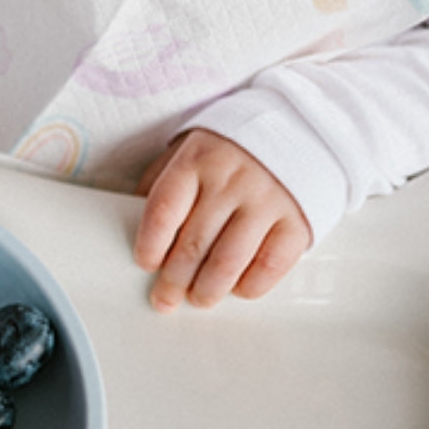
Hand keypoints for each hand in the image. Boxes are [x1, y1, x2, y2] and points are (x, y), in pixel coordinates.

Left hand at [133, 129, 310, 311]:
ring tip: (198, 299)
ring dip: (208, 290)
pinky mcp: (296, 221)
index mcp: (197, 160)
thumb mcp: (188, 152)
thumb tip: (133, 226)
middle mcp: (232, 179)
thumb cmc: (228, 152)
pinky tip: (237, 288)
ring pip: (229, 261)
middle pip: (193, 243)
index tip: (145, 264)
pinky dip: (249, 286)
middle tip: (165, 298)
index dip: (150, 245)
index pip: (163, 210)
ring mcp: (267, 200)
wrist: (293, 130)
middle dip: (174, 281)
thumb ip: (162, 184)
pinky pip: (269, 265)